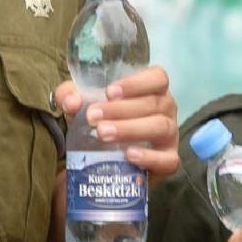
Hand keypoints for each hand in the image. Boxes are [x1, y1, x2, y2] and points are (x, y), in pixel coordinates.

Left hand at [54, 65, 180, 184]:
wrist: (102, 163)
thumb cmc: (101, 124)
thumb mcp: (82, 107)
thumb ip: (71, 97)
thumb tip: (71, 101)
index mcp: (152, 90)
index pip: (157, 77)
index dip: (136, 82)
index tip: (109, 92)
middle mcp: (166, 110)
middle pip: (154, 103)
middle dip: (121, 109)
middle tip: (93, 117)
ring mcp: (170, 136)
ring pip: (160, 127)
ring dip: (131, 129)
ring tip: (103, 134)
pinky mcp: (169, 162)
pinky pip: (167, 159)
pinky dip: (149, 157)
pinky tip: (129, 155)